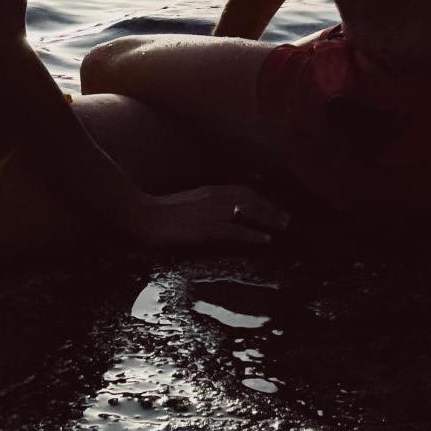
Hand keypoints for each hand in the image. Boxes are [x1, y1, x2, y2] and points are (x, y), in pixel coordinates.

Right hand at [123, 185, 287, 248]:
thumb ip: (205, 203)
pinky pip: (236, 230)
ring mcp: (212, 211)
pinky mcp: (207, 228)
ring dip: (268, 218)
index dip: (260, 196)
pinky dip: (253, 234)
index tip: (273, 203)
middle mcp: (215, 196)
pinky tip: (265, 239)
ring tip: (282, 226)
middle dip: (270, 207)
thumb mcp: (189, 202)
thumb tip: (219, 210)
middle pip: (250, 198)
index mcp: (210, 190)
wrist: (145, 214)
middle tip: (286, 217)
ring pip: (248, 211)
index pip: (242, 190)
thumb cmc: (162, 212)